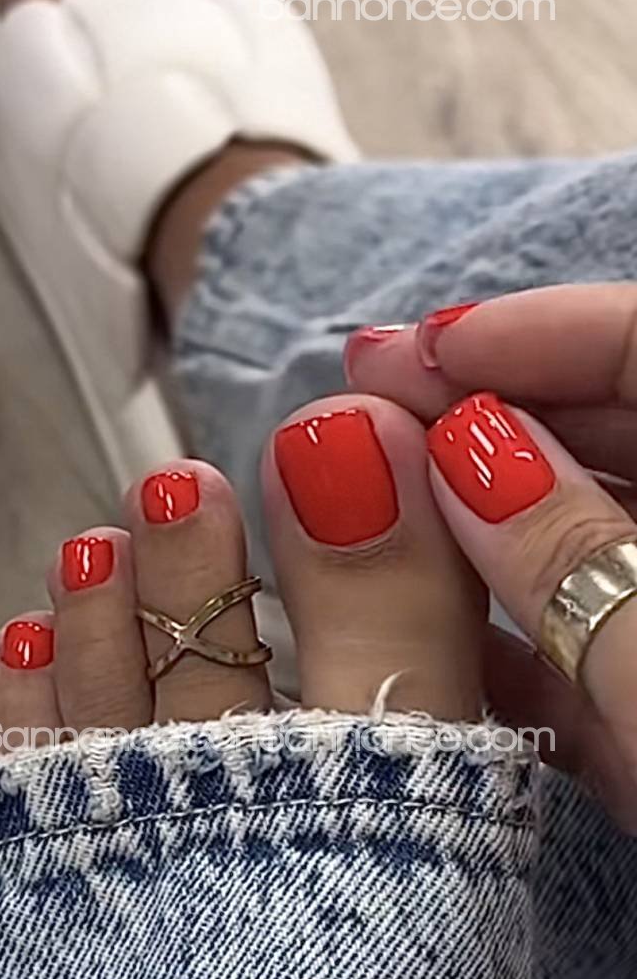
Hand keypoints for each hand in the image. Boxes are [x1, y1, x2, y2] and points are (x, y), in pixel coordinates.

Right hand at [346, 285, 636, 829]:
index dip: (552, 334)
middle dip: (499, 409)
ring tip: (370, 508)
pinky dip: (514, 629)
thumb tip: (470, 443)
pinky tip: (431, 629)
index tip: (424, 350)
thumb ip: (581, 564)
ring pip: (595, 543)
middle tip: (367, 405)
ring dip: (486, 519)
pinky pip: (591, 644)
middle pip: (629, 438)